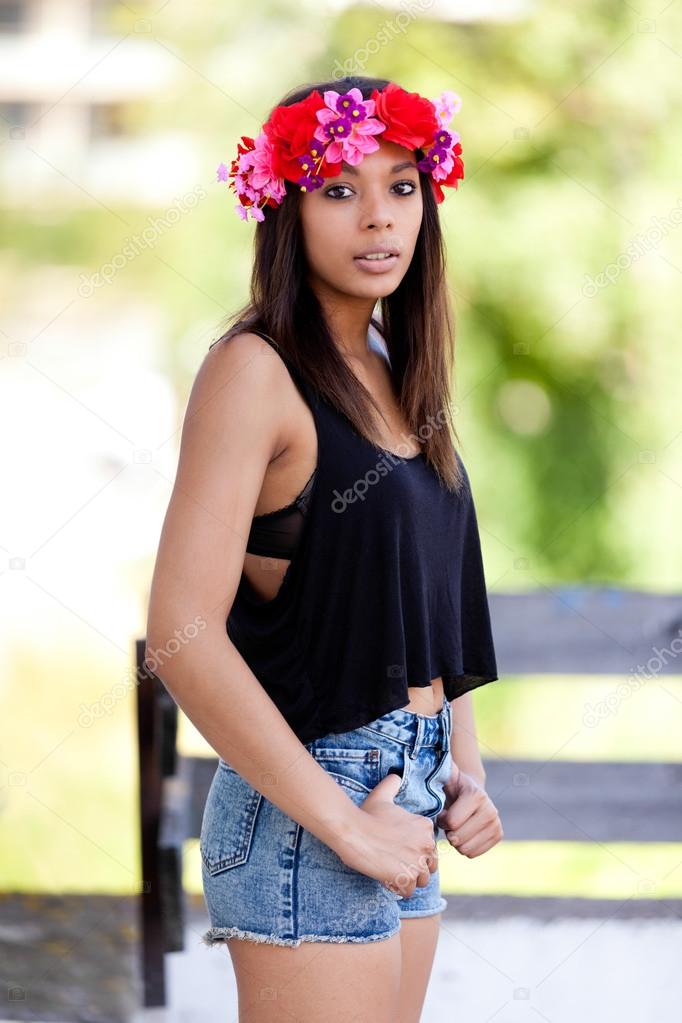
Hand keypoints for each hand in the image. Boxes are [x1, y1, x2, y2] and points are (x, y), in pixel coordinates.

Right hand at [334, 772, 438, 898]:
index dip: (414, 851)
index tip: (398, 848)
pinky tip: (386, 879)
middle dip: (415, 867)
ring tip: (392, 872)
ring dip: (408, 880)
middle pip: (429, 866)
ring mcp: (417, 862)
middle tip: (395, 862)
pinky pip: (408, 891)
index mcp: (425, 827)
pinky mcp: (406, 878)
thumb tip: (395, 776)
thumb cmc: (367, 814)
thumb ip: (392, 785)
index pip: (429, 848)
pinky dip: (398, 889)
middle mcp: (426, 845)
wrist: (353, 831)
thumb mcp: (382, 795)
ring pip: (421, 880)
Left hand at [436, 765, 502, 857]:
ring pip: (466, 849)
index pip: (452, 822)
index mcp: (476, 795)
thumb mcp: (444, 776)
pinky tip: (464, 834)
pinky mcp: (498, 835)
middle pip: (459, 839)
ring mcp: (496, 823)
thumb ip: (440, 770)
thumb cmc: (451, 786)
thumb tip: (432, 755)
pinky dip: (465, 848)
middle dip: (449, 832)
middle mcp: (491, 809)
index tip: (442, 811)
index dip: (442, 820)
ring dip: (456, 841)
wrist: (470, 792)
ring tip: (456, 827)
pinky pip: (474, 854)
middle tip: (449, 821)